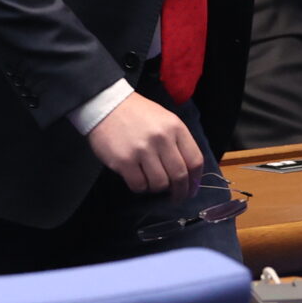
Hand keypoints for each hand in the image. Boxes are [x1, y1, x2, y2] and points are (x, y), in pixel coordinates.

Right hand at [88, 93, 203, 198]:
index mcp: (175, 127)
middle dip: (180, 192)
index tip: (191, 189)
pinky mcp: (124, 161)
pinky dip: (141, 187)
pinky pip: (139, 185)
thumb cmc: (138, 114)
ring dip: (157, 188)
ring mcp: (142, 150)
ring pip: (160, 184)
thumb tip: (188, 173)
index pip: (195, 160)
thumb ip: (177, 142)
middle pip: (179, 176)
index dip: (195, 180)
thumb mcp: (165, 119)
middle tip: (175, 198)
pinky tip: (138, 178)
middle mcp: (161, 138)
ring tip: (151, 181)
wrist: (106, 105)